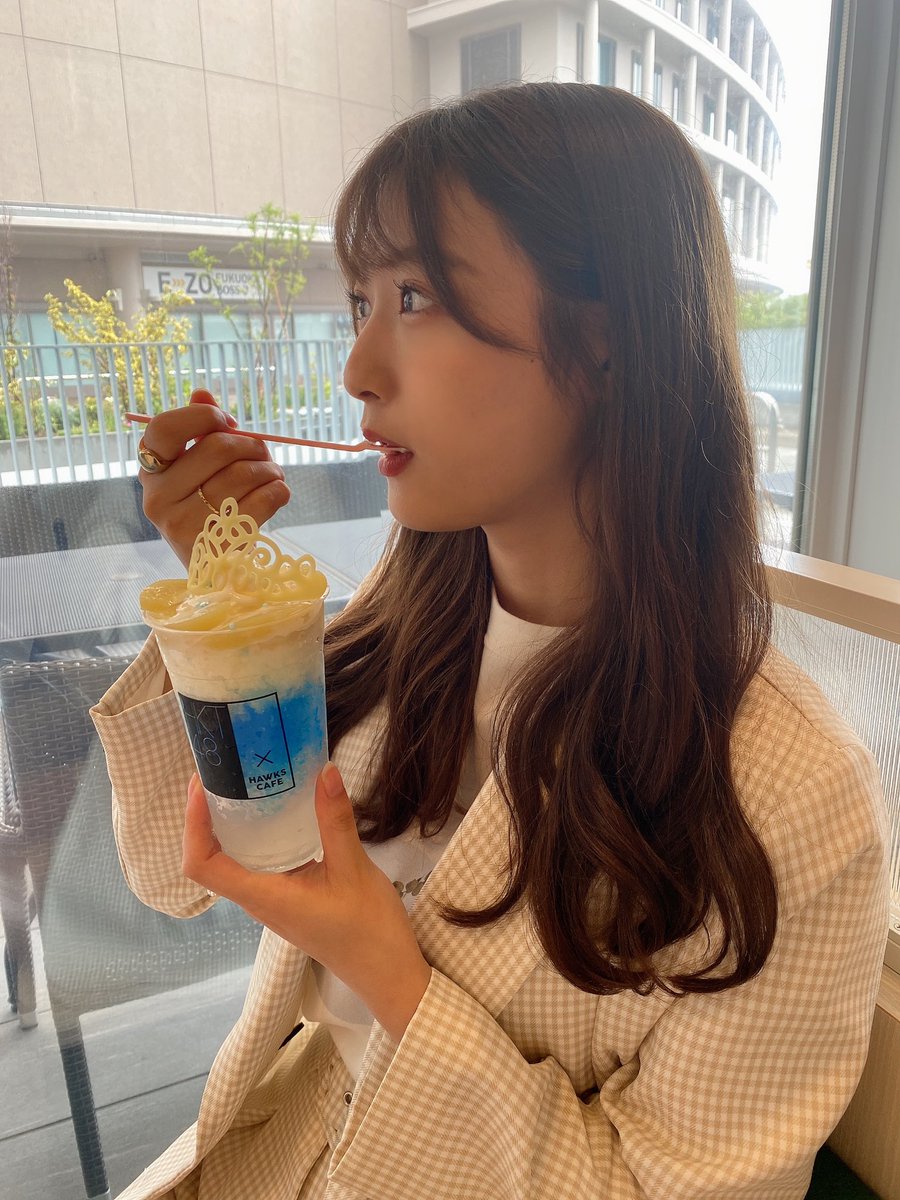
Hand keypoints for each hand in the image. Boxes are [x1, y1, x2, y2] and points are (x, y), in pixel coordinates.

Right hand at [138, 390, 289, 566]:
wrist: (211, 566)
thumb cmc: (205, 506)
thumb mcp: (195, 469)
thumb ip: (198, 430)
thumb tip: (201, 393)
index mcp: (150, 472)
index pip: (165, 428)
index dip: (202, 417)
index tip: (227, 422)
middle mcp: (158, 499)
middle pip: (218, 448)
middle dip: (252, 444)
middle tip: (263, 453)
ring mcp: (184, 525)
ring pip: (245, 474)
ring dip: (270, 469)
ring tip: (272, 475)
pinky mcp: (217, 546)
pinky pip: (264, 500)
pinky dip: (279, 490)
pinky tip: (276, 492)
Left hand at [182, 763, 431, 1042]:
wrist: (387, 973)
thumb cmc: (369, 929)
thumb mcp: (354, 869)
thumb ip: (335, 821)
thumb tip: (325, 770)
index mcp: (265, 897)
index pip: (203, 866)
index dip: (192, 825)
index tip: (201, 785)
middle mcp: (259, 900)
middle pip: (211, 860)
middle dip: (207, 816)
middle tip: (222, 770)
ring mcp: (273, 901)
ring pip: (234, 861)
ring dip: (228, 825)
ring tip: (243, 782)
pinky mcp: (288, 898)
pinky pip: (258, 863)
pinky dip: (256, 835)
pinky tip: (277, 811)